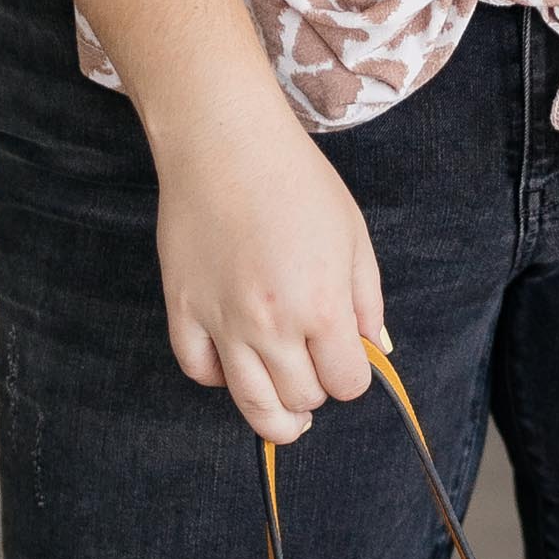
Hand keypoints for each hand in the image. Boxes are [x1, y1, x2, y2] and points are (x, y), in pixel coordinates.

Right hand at [153, 87, 387, 439]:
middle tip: (315, 374)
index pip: (347, 384)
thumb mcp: (354, 236)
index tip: (347, 362)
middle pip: (301, 400)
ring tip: (285, 416)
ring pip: (250, 403)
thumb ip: (366, 300)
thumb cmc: (297, 181)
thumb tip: (375, 348)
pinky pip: (199, 370)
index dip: (352, 378)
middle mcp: (272, 325)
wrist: (226, 142)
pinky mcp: (183, 309)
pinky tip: (233, 365)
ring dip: (274, 416)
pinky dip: (218, 377)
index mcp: (322, 308)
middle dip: (316, 394)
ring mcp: (223, 321)